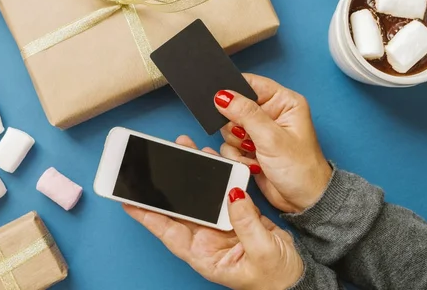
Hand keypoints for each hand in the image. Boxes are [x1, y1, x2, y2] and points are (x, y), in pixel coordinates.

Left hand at [124, 136, 302, 289]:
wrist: (298, 278)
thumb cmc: (277, 278)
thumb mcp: (262, 253)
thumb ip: (247, 224)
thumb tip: (232, 196)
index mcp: (204, 255)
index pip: (168, 232)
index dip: (147, 216)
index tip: (127, 199)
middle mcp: (207, 239)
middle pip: (179, 209)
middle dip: (166, 185)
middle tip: (153, 160)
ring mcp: (220, 226)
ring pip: (198, 197)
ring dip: (189, 175)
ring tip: (180, 150)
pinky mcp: (236, 215)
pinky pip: (220, 192)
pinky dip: (215, 175)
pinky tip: (207, 159)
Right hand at [215, 74, 331, 213]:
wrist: (303, 201)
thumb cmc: (302, 169)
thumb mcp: (271, 138)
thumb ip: (245, 114)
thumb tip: (223, 96)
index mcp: (284, 102)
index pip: (251, 84)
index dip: (234, 91)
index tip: (221, 102)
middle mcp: (271, 113)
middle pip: (235, 107)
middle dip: (237, 125)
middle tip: (247, 137)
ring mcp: (259, 131)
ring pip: (229, 128)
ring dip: (237, 143)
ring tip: (254, 153)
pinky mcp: (250, 147)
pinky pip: (228, 145)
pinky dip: (236, 156)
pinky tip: (253, 163)